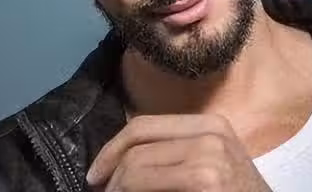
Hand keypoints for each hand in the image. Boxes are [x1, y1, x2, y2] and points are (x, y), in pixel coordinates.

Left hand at [86, 114, 271, 190]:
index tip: (97, 173)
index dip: (112, 149)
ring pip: (135, 169)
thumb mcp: (214, 164)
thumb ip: (176, 154)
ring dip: (117, 188)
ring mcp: (209, 160)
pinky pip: (146, 188)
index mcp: (210, 125)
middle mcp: (210, 135)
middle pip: (136, 147)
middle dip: (110, 173)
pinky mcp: (205, 183)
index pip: (143, 126)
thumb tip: (120, 163)